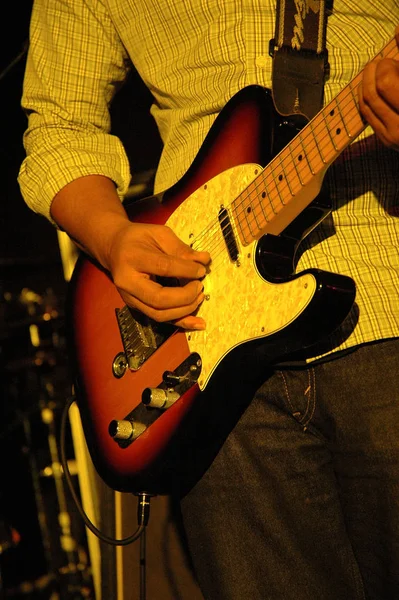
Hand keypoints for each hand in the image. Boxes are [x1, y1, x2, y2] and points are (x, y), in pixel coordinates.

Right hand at [106, 221, 210, 328]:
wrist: (114, 248)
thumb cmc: (137, 239)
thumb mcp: (158, 234)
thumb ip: (180, 248)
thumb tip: (204, 260)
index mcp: (132, 258)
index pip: (163, 267)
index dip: (186, 270)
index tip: (201, 270)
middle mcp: (127, 282)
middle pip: (159, 299)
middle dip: (185, 296)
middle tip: (200, 286)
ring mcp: (130, 298)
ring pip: (159, 314)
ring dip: (184, 310)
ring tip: (199, 297)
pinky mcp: (137, 307)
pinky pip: (160, 319)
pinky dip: (181, 322)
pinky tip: (197, 323)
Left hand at [359, 26, 398, 149]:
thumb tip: (398, 29)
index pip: (385, 83)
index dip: (385, 67)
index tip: (389, 61)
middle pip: (373, 92)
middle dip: (373, 72)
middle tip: (379, 63)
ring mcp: (393, 136)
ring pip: (366, 104)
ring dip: (366, 83)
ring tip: (374, 71)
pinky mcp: (386, 140)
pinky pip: (367, 115)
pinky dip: (365, 97)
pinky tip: (371, 87)